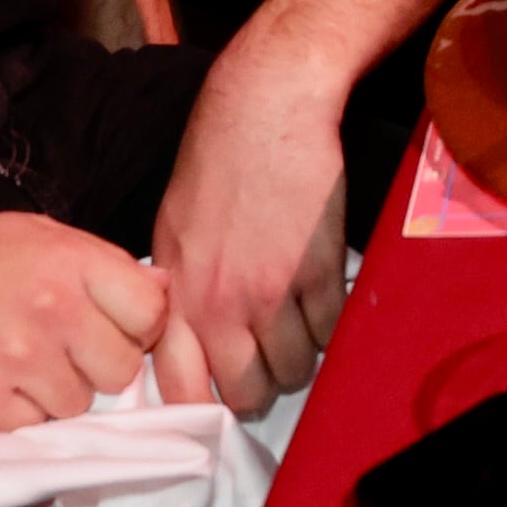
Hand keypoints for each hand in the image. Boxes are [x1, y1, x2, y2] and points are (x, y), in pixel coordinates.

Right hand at [0, 211, 165, 430]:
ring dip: (56, 392)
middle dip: (99, 365)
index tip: (118, 328)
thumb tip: (156, 291)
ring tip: (17, 363)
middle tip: (63, 351)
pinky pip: (34, 426)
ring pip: (79, 403)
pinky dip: (17, 412)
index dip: (140, 325)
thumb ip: (97, 264)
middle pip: (122, 368)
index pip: (152, 311)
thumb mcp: (34, 236)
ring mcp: (17, 360)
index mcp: (70, 261)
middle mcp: (52, 310)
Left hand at [149, 64, 350, 417]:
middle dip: (263, 383)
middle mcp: (216, 302)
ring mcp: (268, 291)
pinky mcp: (316, 271)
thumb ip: (181, 290)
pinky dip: (331, 320)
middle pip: (245, 393)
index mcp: (175, 293)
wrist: (266, 106)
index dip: (206, 400)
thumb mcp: (174, 229)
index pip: (180, 388)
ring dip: (303, 353)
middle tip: (271, 355)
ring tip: (301, 319)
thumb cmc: (218, 158)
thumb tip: (195, 339)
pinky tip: (322, 291)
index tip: (224, 385)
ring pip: (295, 370)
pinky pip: (330, 330)